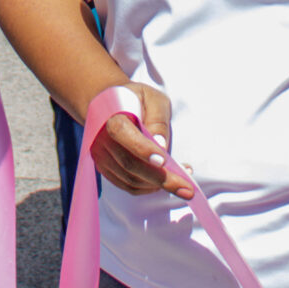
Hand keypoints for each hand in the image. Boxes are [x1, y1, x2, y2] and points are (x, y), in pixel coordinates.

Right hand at [83, 81, 195, 198]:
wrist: (111, 106)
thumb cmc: (137, 100)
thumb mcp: (153, 99)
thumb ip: (158, 118)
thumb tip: (161, 145)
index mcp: (111, 115)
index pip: (122, 133)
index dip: (142, 149)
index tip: (163, 161)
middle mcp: (101, 139)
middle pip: (130, 164)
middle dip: (161, 178)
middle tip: (187, 188)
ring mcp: (102, 157)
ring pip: (131, 180)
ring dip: (159, 185)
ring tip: (183, 181)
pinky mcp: (107, 170)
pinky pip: (129, 186)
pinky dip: (150, 188)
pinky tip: (165, 180)